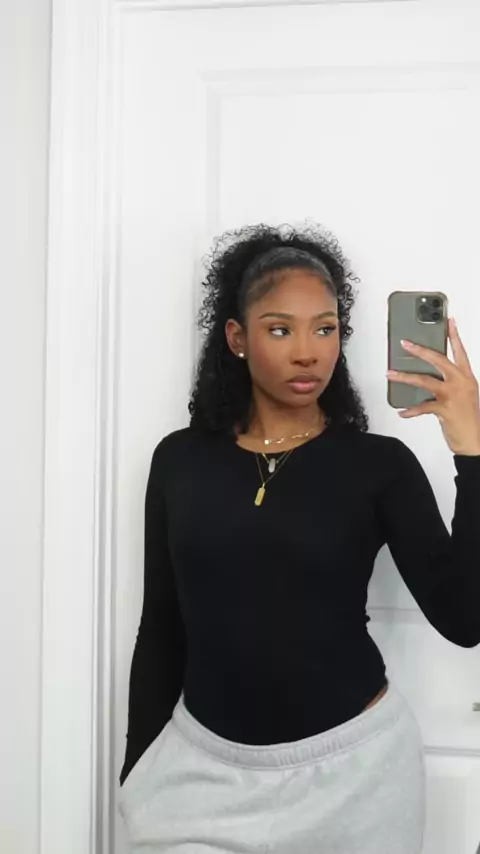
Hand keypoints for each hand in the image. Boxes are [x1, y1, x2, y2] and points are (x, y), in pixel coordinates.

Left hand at [386, 318, 479, 455]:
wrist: (475, 440)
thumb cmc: (468, 418)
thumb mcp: (464, 395)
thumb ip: (450, 383)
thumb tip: (430, 375)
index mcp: (467, 377)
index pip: (461, 351)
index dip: (454, 335)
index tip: (448, 321)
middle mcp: (461, 382)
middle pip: (439, 360)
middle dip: (420, 350)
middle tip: (405, 343)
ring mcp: (453, 395)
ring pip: (424, 380)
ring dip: (405, 377)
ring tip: (390, 374)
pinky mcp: (444, 409)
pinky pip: (422, 407)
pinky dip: (410, 410)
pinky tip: (402, 412)